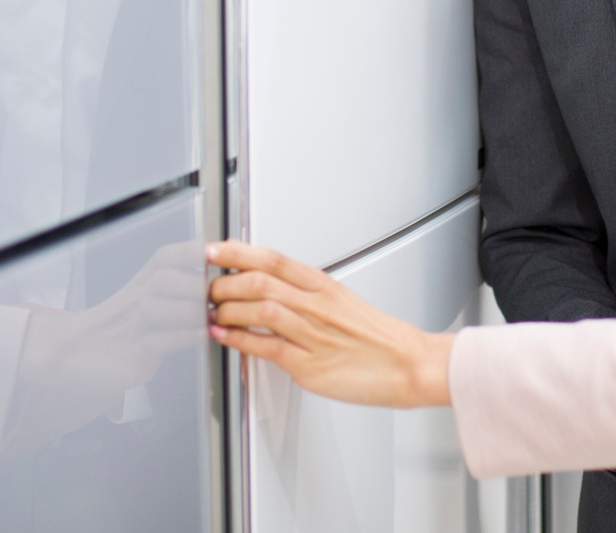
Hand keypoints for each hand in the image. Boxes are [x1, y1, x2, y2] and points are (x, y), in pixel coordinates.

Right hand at [7, 240, 205, 448]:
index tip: (212, 251)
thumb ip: (173, 296)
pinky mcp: (131, 356)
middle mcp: (133, 302)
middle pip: (163, 279)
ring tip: (214, 313)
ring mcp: (130, 329)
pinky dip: (183, 336)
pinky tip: (201, 334)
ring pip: (157, 307)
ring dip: (191, 311)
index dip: (187, 252)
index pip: (163, 258)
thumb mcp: (141, 308)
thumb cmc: (112, 335)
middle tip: (221, 291)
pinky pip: (157, 341)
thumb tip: (212, 289)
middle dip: (195, 284)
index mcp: (138, 286)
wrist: (71, 359)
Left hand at [207, 241, 452, 408]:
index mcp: (323, 285)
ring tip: (212, 312)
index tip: (214, 251)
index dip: (237, 251)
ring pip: (260, 308)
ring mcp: (312, 333)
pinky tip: (225, 336)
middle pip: (259, 280)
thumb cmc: (377, 337)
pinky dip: (239, 340)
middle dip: (224, 283)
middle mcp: (315, 304)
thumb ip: (306, 297)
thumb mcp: (341, 303)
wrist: (407, 364)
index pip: (272, 258)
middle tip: (208, 288)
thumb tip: (271, 293)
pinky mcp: (309, 364)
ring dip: (227, 309)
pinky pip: (266, 347)